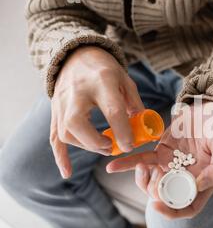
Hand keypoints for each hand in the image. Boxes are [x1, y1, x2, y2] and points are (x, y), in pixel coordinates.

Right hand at [51, 46, 143, 178]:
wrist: (76, 55)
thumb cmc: (105, 70)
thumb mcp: (125, 81)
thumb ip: (134, 104)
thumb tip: (143, 129)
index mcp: (102, 82)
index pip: (112, 110)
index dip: (122, 131)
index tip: (129, 145)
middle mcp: (77, 92)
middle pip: (77, 123)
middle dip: (96, 142)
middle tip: (112, 147)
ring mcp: (61, 101)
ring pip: (65, 132)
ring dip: (85, 146)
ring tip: (104, 146)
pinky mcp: (55, 110)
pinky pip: (53, 136)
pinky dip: (60, 156)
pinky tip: (67, 172)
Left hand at [106, 101, 212, 218]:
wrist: (210, 106)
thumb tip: (197, 185)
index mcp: (204, 182)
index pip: (188, 207)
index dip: (172, 212)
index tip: (158, 206)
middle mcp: (186, 178)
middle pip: (165, 197)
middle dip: (155, 191)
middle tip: (155, 174)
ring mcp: (172, 165)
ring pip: (151, 183)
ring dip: (142, 180)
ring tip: (142, 167)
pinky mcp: (160, 152)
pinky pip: (142, 161)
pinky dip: (127, 164)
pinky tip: (113, 166)